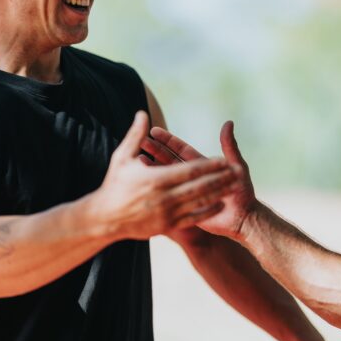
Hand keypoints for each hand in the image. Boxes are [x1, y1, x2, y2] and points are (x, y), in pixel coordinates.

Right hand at [90, 112, 241, 238]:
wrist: (105, 219)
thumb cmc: (113, 185)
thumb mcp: (122, 158)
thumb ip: (135, 136)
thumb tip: (142, 113)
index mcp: (156, 179)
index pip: (189, 170)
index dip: (208, 165)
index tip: (223, 159)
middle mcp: (164, 197)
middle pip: (199, 186)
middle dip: (219, 179)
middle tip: (236, 173)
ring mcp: (167, 213)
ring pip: (198, 202)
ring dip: (217, 193)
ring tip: (233, 187)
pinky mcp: (167, 227)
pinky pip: (192, 218)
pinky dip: (207, 211)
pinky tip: (219, 204)